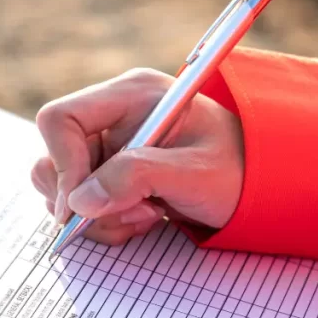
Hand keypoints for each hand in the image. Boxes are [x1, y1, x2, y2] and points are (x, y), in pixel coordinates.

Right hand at [32, 68, 243, 245]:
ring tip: (146, 215)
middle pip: (53, 158)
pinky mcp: (109, 173)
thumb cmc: (241, 169)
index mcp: (129, 95)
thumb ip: (137, 178)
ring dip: (98, 216)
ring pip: (64, 189)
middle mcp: (110, 116)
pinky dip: (106, 222)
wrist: (264, 184)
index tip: (81, 206)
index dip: (63, 164)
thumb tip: (79, 202)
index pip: (60, 120)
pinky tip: (144, 217)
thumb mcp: (195, 175)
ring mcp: (107, 146)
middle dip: (83, 200)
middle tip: (131, 213)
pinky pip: (80, 205)